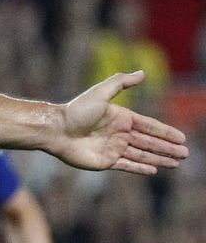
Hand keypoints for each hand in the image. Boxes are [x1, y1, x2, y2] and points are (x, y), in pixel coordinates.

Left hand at [56, 71, 187, 173]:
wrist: (56, 130)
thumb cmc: (76, 111)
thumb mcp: (101, 92)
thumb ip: (121, 82)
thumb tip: (143, 73)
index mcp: (121, 118)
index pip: (148, 126)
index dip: (165, 132)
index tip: (181, 138)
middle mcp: (119, 134)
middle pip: (149, 142)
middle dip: (167, 148)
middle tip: (185, 154)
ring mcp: (112, 149)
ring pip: (142, 155)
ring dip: (159, 159)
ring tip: (176, 163)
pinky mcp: (105, 162)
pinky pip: (127, 165)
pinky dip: (140, 168)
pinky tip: (154, 170)